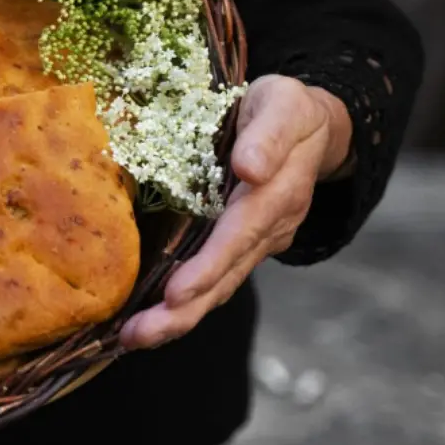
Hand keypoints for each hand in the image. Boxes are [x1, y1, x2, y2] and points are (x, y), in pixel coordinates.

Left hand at [119, 75, 352, 349]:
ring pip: (217, 288)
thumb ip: (269, 135)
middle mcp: (267, 228)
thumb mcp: (284, 105)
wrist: (312, 125)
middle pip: (224, 277)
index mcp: (277, 194)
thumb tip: (251, 168)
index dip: (207, 268)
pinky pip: (212, 281)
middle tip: (138, 335)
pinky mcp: (239, 246)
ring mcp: (255, 242)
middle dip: (183, 311)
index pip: (238, 237)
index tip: (175, 294)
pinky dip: (182, 305)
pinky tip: (147, 321)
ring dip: (177, 318)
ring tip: (132, 339)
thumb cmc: (286, 108)